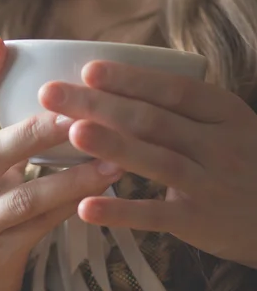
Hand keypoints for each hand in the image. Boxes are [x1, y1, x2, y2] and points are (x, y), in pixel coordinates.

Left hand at [41, 61, 256, 268]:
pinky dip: (120, 211)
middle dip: (99, 104)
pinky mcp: (200, 221)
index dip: (129, 79)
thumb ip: (181, 112)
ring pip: (155, 160)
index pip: (172, 90)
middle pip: (152, 120)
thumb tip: (115, 90)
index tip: (88, 69)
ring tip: (71, 132)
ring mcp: (210, 183)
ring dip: (111, 145)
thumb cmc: (242, 164)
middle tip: (52, 94)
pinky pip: (155, 215)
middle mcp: (219, 144)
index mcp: (223, 113)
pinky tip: (85, 207)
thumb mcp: (224, 128)